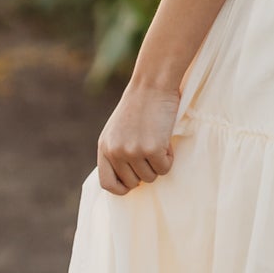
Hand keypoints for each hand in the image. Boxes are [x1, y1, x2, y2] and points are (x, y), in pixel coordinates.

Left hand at [97, 81, 180, 195]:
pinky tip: (165, 139)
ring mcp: (133, 152)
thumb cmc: (140, 105)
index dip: (122, 187)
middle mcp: (115, 152)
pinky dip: (169, 157)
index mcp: (104, 147)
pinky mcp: (151, 149)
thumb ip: (117, 151)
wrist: (152, 85)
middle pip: (134, 182)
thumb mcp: (118, 129)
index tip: (134, 182)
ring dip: (158, 163)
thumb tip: (127, 179)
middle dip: (145, 171)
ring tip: (158, 140)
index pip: (107, 183)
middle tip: (151, 151)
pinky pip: (164, 168)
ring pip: (150, 177)